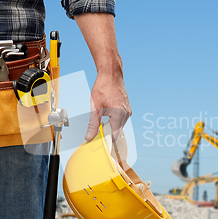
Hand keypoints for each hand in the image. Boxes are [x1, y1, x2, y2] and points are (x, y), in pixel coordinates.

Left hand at [74, 12, 130, 141]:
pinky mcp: (127, 108)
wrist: (111, 74)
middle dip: (107, 132)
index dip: (107, 141)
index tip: (100, 144)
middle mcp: (126, 114)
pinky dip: (113, 119)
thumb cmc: (103, 87)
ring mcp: (128, 111)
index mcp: (119, 115)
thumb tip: (89, 137)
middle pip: (117, 131)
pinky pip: (120, 119)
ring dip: (110, 125)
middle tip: (96, 130)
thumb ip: (93, 124)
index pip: (115, 136)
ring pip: (118, 125)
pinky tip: (106, 112)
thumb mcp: (95, 107)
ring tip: (101, 117)